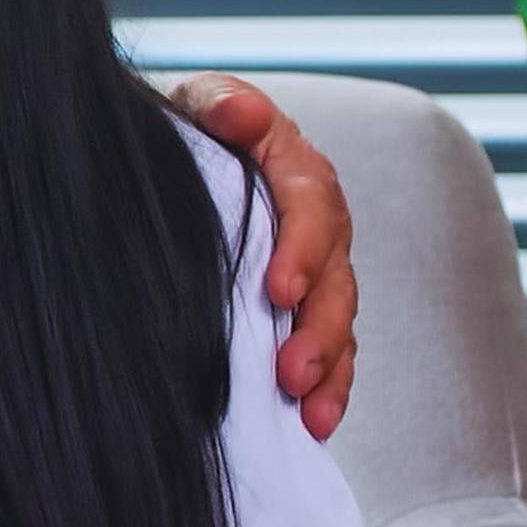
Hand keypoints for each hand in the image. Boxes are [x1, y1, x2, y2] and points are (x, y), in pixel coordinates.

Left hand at [168, 73, 359, 439]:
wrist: (188, 154)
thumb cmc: (196, 130)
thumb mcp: (202, 103)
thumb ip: (222, 105)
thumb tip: (241, 113)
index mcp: (297, 170)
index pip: (312, 208)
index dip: (302, 250)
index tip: (280, 289)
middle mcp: (318, 223)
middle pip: (336, 277)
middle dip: (319, 329)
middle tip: (293, 371)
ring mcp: (317, 268)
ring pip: (338, 321)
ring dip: (330, 370)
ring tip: (311, 411)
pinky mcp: (305, 305)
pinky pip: (330, 348)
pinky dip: (329, 387)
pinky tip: (314, 423)